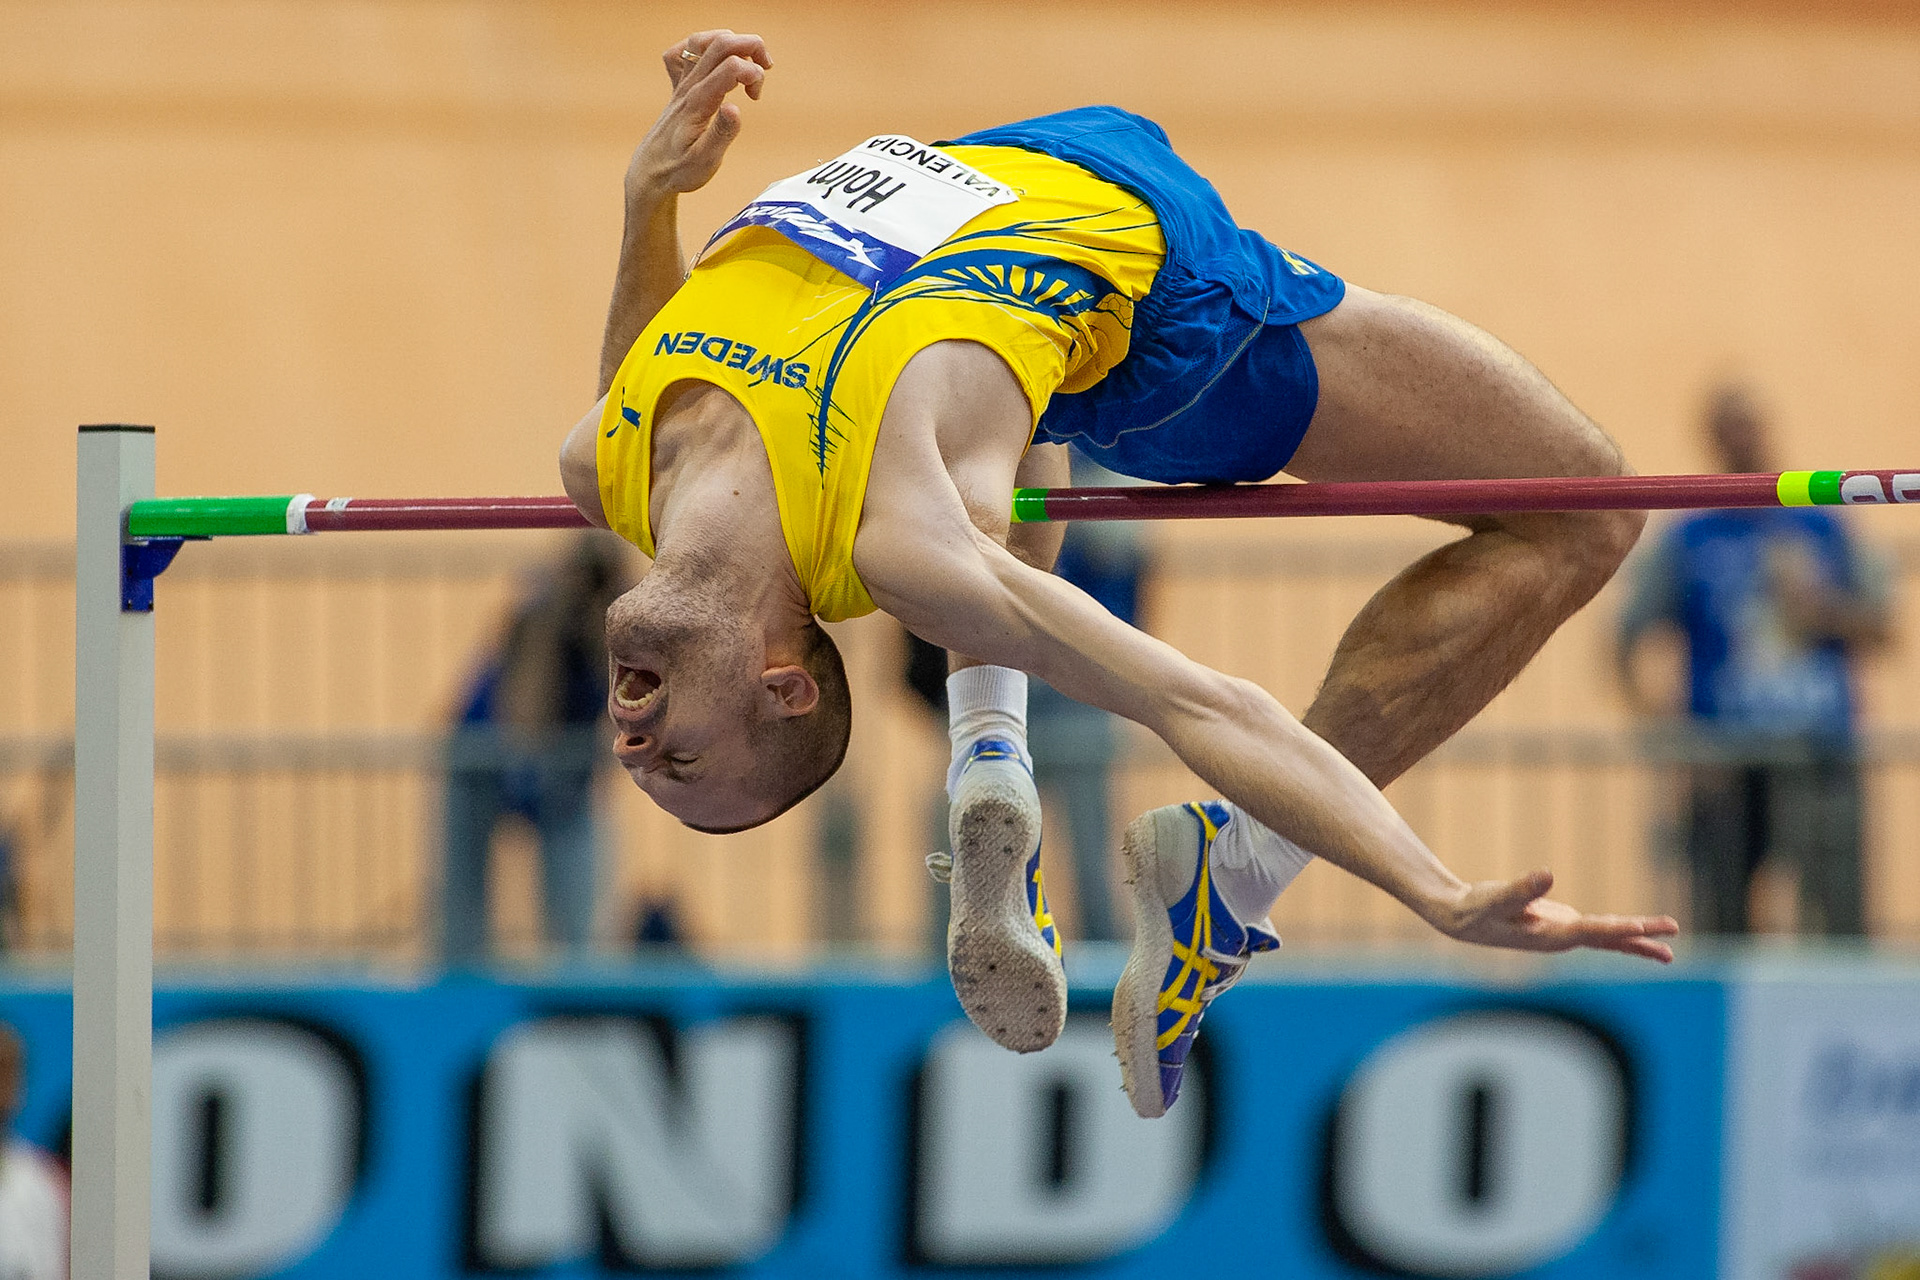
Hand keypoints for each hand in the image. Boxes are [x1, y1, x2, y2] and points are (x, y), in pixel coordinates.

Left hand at [628, 30, 772, 199]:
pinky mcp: (678, 88)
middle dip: (751, 46)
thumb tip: (736, 108)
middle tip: (766, 68)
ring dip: (731, 43)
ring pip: (703, 42)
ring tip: (747, 64)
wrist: (649, 173)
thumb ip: (721, 134)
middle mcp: (688, 87)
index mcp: (698, 103)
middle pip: (719, 43)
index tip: (755, 97)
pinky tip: (715, 64)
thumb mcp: (705, 161)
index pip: (730, 67)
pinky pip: (683, 53)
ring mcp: (681, 84)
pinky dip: (702, 48)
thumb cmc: (678, 171)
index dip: (753, 72)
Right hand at [1433, 869, 1678, 962]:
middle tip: (1673, 932)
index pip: (1589, 931)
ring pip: (1607, 938)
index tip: (1642, 928)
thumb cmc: (1476, 908)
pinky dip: (1617, 931)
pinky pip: (1598, 931)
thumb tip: (1548, 874)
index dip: (1616, 929)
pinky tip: (1635, 933)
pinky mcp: (1561, 926)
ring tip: (1668, 952)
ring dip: (1636, 940)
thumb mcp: (1496, 897)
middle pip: (1608, 938)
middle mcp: (1561, 939)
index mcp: (1549, 936)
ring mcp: (1563, 934)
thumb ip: (1522, 888)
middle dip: (1641, 937)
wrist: (1462, 920)